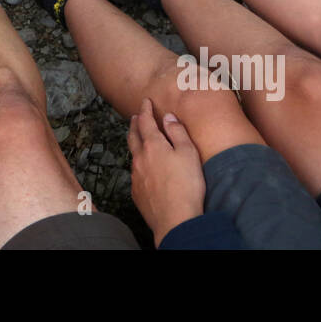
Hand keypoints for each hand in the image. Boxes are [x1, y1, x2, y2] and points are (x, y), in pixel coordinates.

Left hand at [127, 97, 205, 245]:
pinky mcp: (136, 192)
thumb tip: (168, 117)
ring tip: (138, 139)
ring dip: (134, 143)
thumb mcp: (188, 153)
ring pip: (132, 154)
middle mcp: (140, 158)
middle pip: (133, 136)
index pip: (145, 121)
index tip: (145, 101)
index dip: (145, 110)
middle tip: (135, 116)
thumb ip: (177, 133)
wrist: (175, 220)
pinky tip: (142, 167)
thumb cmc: (186, 185)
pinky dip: (137, 163)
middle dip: (134, 124)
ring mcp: (136, 176)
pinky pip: (134, 172)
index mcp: (153, 145)